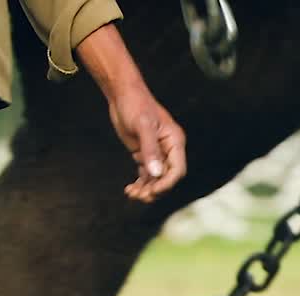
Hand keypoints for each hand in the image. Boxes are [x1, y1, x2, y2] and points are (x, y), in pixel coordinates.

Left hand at [106, 85, 185, 202]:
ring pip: (156, 179)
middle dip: (155, 189)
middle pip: (167, 178)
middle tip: (140, 196)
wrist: (122, 95)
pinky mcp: (145, 154)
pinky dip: (140, 184)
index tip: (153, 191)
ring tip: (132, 194)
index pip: (177, 170)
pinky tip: (130, 189)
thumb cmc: (135, 105)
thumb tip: (156, 173)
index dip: (167, 183)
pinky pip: (146, 175)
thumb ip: (150, 150)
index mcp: (175, 142)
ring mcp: (157, 153)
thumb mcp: (143, 126)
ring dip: (146, 189)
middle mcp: (169, 150)